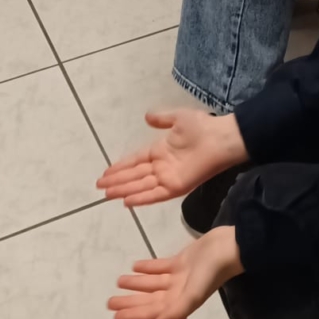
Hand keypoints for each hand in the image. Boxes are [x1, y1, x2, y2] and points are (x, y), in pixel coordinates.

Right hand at [98, 111, 247, 207]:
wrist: (220, 138)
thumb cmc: (201, 126)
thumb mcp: (178, 118)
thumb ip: (162, 119)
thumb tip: (147, 117)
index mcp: (160, 150)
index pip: (135, 160)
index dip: (120, 166)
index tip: (105, 172)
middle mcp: (161, 166)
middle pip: (134, 175)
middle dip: (116, 181)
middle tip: (99, 186)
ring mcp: (167, 177)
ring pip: (140, 186)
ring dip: (123, 190)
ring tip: (106, 194)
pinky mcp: (175, 187)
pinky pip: (154, 195)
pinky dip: (140, 199)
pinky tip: (126, 201)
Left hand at [109, 226, 242, 318]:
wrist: (228, 247)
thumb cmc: (211, 272)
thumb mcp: (194, 295)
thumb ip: (175, 313)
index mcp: (179, 304)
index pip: (151, 312)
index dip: (134, 315)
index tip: (116, 316)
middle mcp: (177, 293)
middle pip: (149, 300)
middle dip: (130, 301)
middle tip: (110, 302)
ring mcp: (179, 277)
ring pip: (153, 284)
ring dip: (136, 284)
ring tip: (119, 281)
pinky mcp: (182, 261)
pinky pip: (161, 267)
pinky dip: (148, 268)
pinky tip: (135, 266)